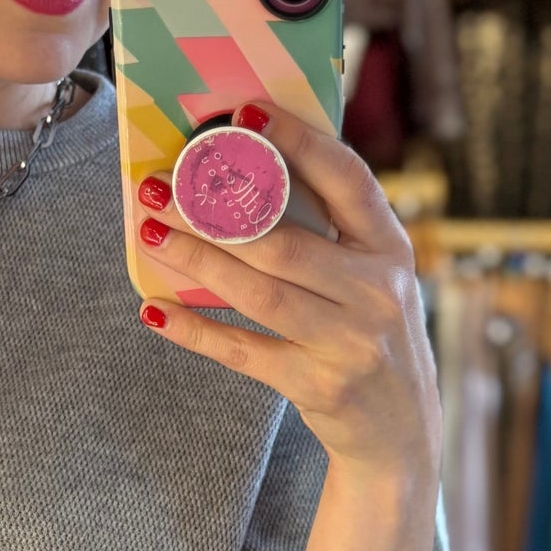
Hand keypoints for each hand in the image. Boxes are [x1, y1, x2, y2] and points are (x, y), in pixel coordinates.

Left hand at [135, 105, 440, 486]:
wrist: (400, 436)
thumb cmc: (372, 339)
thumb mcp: (377, 282)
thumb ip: (334, 236)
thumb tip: (251, 175)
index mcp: (392, 251)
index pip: (349, 181)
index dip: (299, 143)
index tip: (247, 113)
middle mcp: (378, 294)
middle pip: (284, 243)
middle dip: (213, 213)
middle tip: (160, 188)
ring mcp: (350, 343)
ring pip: (259, 294)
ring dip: (196, 260)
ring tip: (150, 234)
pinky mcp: (318, 385)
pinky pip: (243, 351)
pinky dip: (196, 329)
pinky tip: (156, 310)